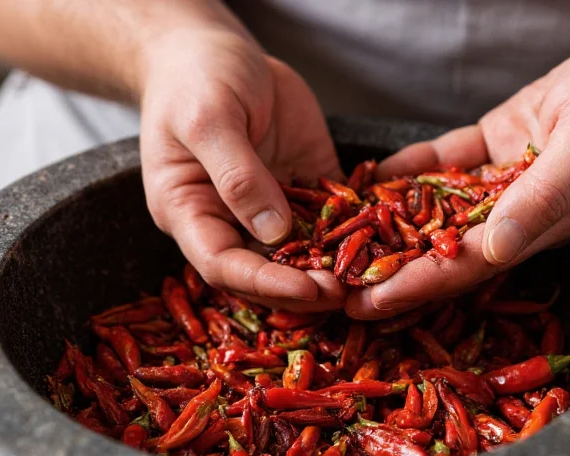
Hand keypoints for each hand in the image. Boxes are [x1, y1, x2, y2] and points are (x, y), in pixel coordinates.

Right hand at [140, 28, 345, 310]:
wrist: (213, 49)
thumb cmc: (194, 78)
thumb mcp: (208, 119)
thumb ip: (237, 174)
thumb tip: (272, 230)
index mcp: (189, 212)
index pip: (223, 264)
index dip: (264, 283)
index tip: (306, 290)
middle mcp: (228, 219)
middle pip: (263, 271)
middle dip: (303, 287)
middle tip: (345, 291)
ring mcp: (267, 205)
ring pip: (299, 253)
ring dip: (330, 268)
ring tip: (367, 276)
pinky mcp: (303, 186)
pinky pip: (330, 217)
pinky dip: (353, 230)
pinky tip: (380, 238)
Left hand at [346, 35, 569, 317]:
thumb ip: (546, 198)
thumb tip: (497, 251)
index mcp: (541, 227)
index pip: (467, 266)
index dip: (416, 285)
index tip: (367, 303)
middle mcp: (515, 214)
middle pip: (441, 249)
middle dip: (388, 269)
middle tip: (330, 289)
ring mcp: (502, 181)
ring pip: (434, 210)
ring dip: (387, 227)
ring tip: (333, 246)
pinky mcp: (495, 147)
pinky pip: (443, 164)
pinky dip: (408, 172)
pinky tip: (367, 180)